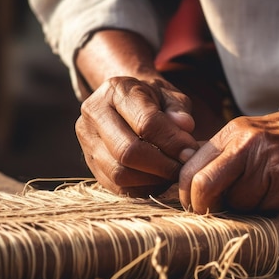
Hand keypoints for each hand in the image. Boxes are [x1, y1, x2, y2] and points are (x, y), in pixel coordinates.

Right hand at [76, 75, 199, 196]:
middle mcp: (93, 114)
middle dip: (161, 165)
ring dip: (152, 179)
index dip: (171, 141)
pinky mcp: (90, 164)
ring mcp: (87, 141)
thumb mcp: (169, 94)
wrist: (123, 102)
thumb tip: (185, 126)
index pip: (145, 122)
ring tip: (172, 173)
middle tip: (183, 168)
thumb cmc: (152, 99)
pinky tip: (158, 179)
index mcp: (115, 91)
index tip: (191, 152)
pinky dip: (142, 187)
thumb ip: (178, 109)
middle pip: (127, 151)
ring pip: (119, 173)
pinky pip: (116, 186)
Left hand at [178, 101, 278, 213]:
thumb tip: (192, 185)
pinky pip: (266, 208)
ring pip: (237, 203)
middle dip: (204, 207)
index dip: (187, 195)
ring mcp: (268, 162)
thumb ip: (223, 156)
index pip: (189, 169)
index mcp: (232, 133)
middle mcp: (246, 144)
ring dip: (247, 207)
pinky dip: (271, 207)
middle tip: (214, 213)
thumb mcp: (252, 133)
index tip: (195, 205)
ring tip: (267, 191)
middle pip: (203, 186)